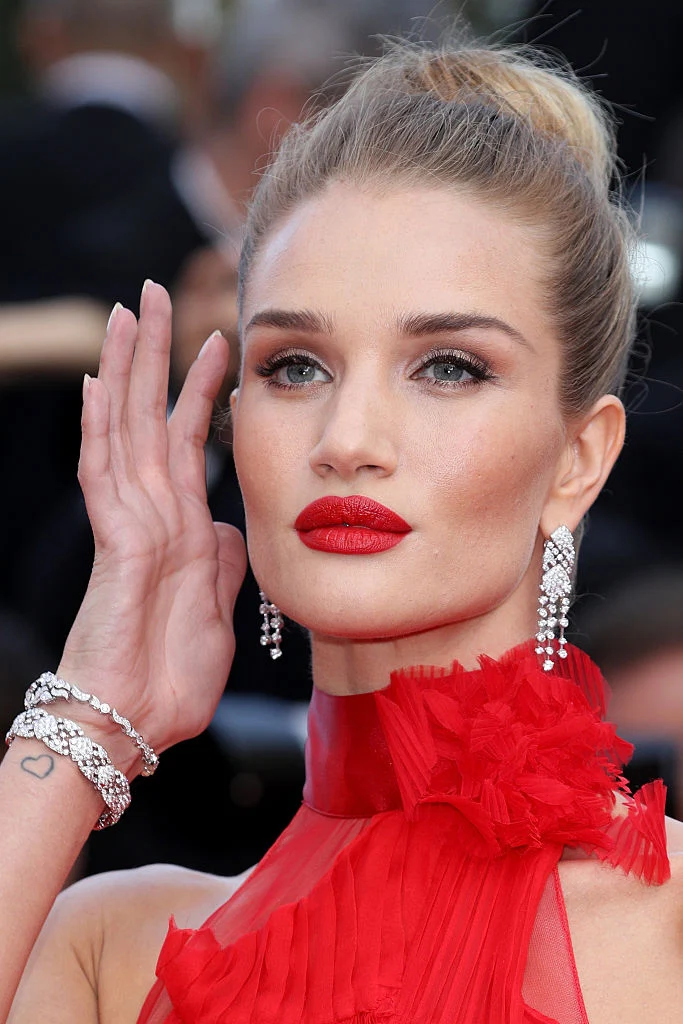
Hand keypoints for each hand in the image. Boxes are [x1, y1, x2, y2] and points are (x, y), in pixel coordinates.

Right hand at [57, 282, 246, 771]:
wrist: (137, 722)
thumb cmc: (172, 673)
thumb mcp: (220, 605)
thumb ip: (221, 557)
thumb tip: (226, 522)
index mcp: (182, 524)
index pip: (191, 439)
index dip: (201, 389)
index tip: (221, 343)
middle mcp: (154, 512)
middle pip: (152, 417)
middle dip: (155, 354)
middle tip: (154, 293)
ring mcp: (131, 524)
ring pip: (127, 430)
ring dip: (128, 371)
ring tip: (127, 313)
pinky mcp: (116, 545)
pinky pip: (106, 476)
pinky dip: (103, 431)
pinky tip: (103, 386)